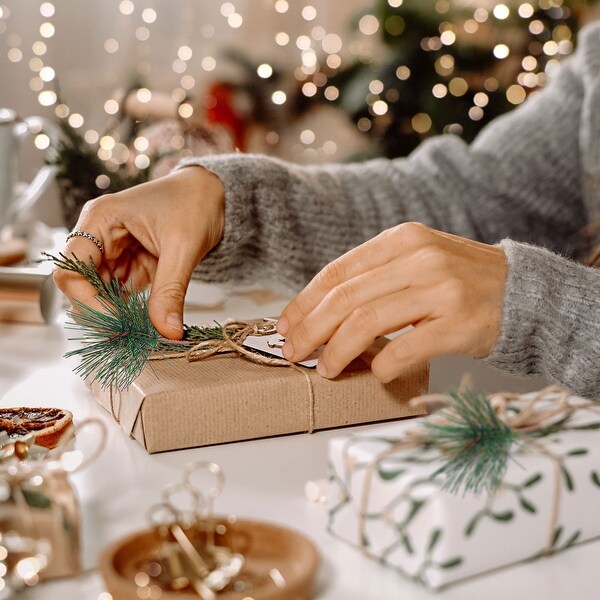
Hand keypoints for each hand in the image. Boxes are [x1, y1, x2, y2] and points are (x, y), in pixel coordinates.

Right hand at [53, 166, 223, 338]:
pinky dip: (131, 310)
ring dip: (117, 314)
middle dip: (103, 311)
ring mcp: (114, 251)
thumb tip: (167, 331)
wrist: (214, 193)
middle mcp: (99, 236)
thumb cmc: (195, 202)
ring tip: (142, 330)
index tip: (115, 323)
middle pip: (82, 286)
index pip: (70, 269)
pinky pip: (121, 294)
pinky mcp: (130, 264)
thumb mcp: (183, 247)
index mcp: (100, 219)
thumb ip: (170, 291)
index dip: (86, 300)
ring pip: (100, 294)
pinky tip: (147, 321)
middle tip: (130, 333)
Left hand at [277, 222, 507, 381]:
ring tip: (326, 368)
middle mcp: (419, 259)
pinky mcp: (458, 325)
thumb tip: (319, 312)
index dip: (304, 301)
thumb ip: (373, 277)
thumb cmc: (458, 280)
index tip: (285, 324)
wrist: (521, 292)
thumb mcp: (415, 260)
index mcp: (402, 240)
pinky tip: (377, 373)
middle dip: (310, 329)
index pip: (337, 271)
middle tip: (293, 352)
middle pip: (345, 298)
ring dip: (337, 351)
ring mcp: (440, 291)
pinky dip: (382, 366)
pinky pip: (404, 349)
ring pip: (367, 323)